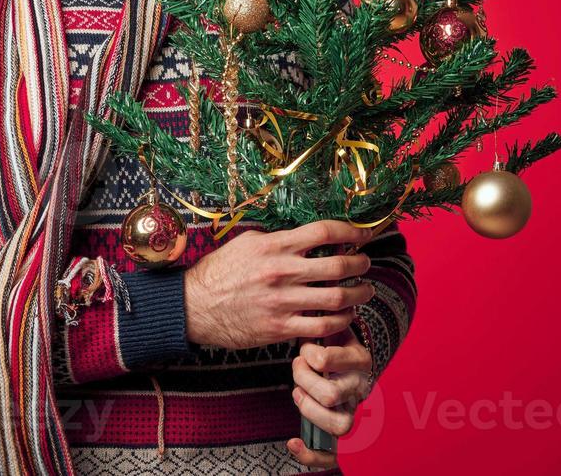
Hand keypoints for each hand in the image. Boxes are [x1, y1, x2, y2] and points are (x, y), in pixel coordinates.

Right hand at [183, 219, 375, 349]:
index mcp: (274, 246)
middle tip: (366, 264)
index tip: (363, 234)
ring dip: (358, 295)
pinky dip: (341, 321)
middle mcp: (281, 272)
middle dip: (361, 264)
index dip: (351, 231)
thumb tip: (307, 234)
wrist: (194, 306)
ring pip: (337, 299)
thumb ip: (278, 238)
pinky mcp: (280, 328)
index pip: (323, 232)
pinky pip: (322, 326)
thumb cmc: (220, 271)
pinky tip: (344, 316)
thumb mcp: (247, 243)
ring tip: (363, 291)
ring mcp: (282, 302)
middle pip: (338, 266)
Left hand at [286, 327, 374, 468]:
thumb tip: (320, 297)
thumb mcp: (330, 325)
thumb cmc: (330, 340)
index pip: (331, 360)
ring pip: (338, 424)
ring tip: (298, 391)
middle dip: (304, 379)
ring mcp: (351, 410)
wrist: (342, 359)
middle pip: (330, 394)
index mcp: (359, 360)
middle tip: (298, 366)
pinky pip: (330, 455)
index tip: (306, 350)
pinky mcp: (339, 428)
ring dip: (308, 407)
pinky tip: (292, 442)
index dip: (313, 355)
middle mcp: (359, 388)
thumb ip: (322, 317)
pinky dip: (309, 454)